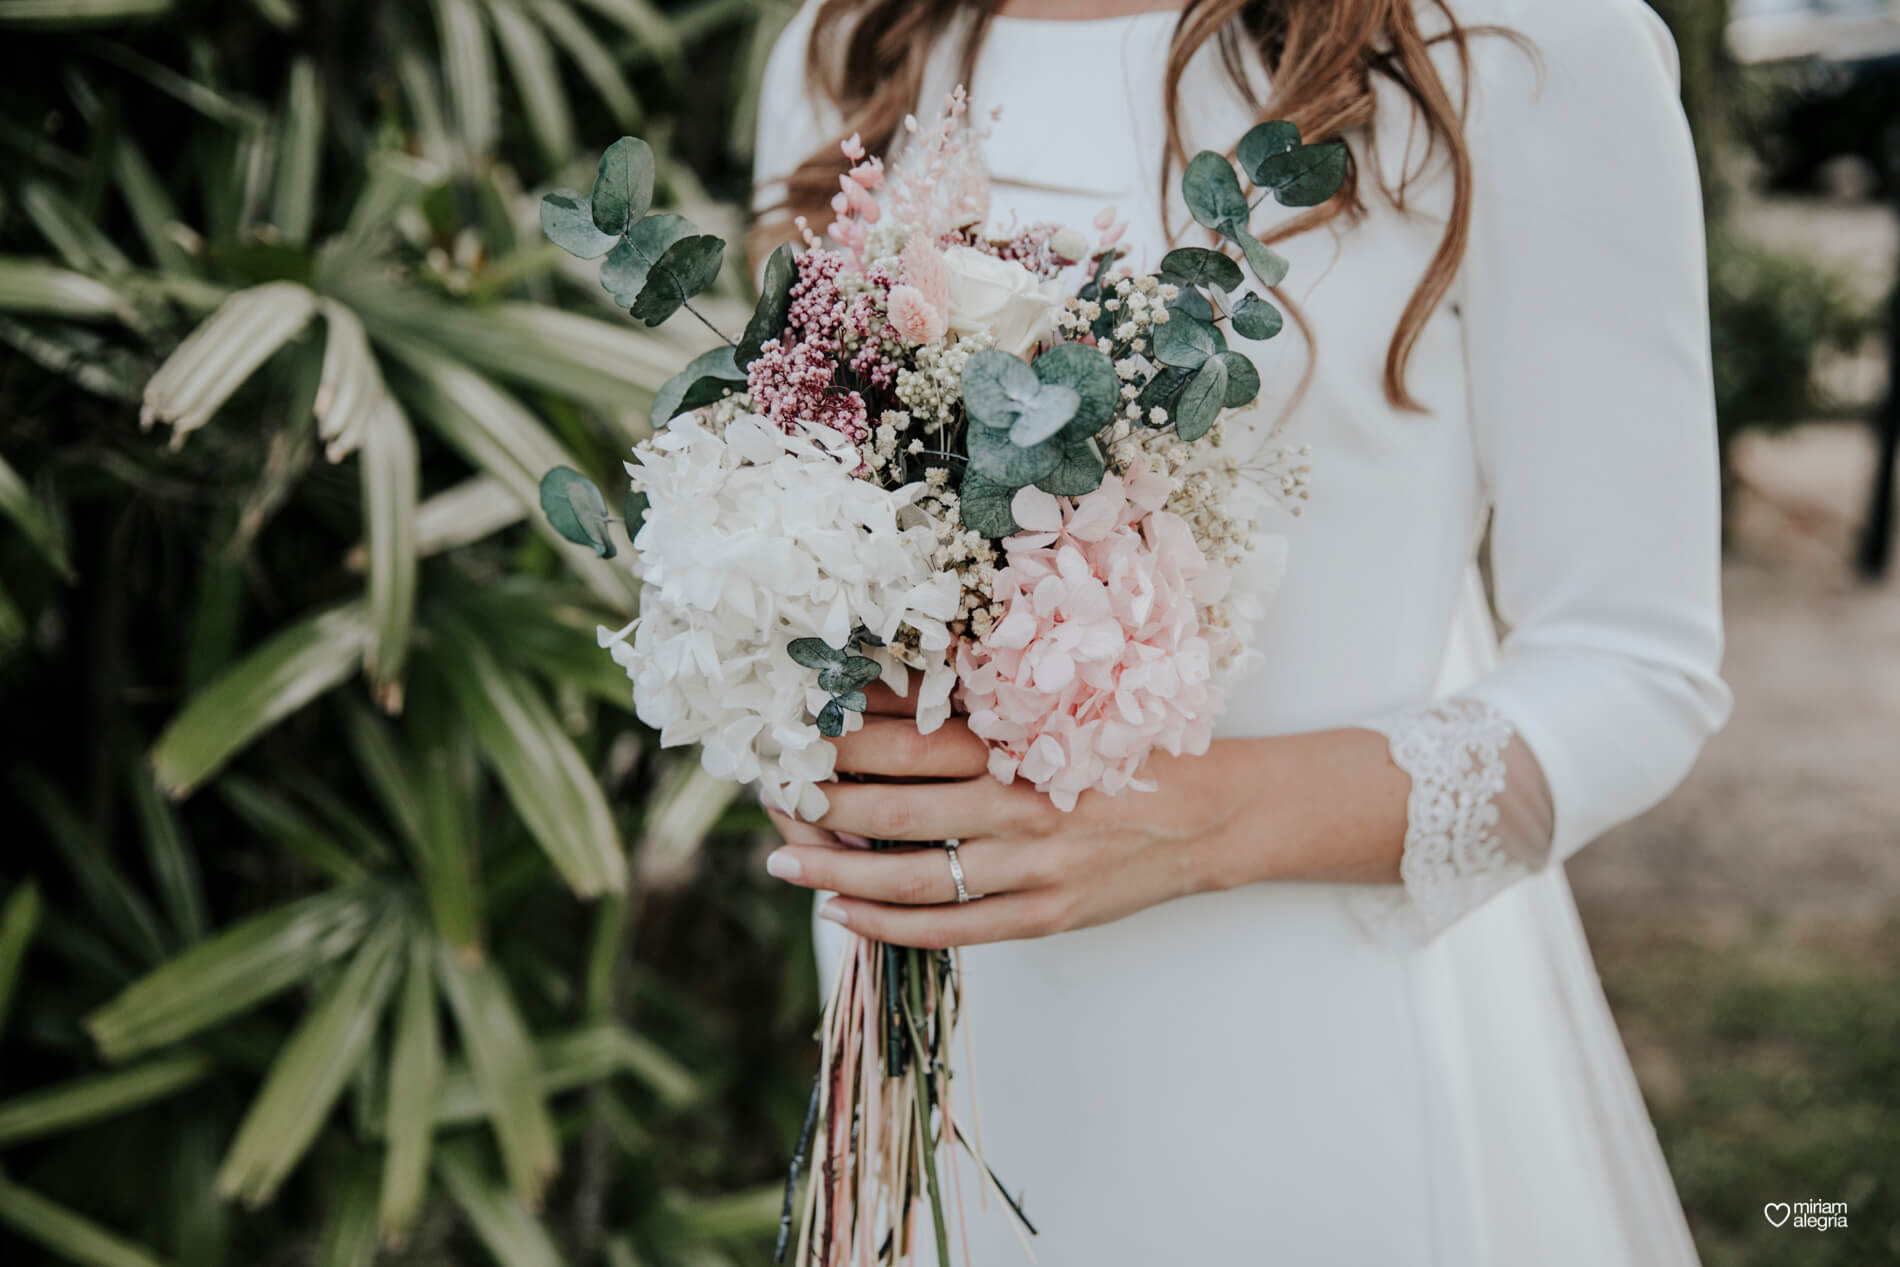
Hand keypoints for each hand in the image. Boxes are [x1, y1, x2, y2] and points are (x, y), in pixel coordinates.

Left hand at [761, 682, 1253, 947]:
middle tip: (769, 792)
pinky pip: (952, 930)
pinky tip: (843, 911)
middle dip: (821, 802)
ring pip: (913, 877)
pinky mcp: (1045, 916)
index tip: (789, 732)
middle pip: (896, 808)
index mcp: (1021, 743)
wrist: (1211, 813)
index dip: (839, 740)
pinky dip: (889, 924)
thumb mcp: (1060, 709)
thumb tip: (886, 688)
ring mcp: (1032, 869)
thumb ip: (981, 706)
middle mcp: (1021, 805)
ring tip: (785, 860)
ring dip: (837, 871)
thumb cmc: (1126, 748)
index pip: (907, 741)